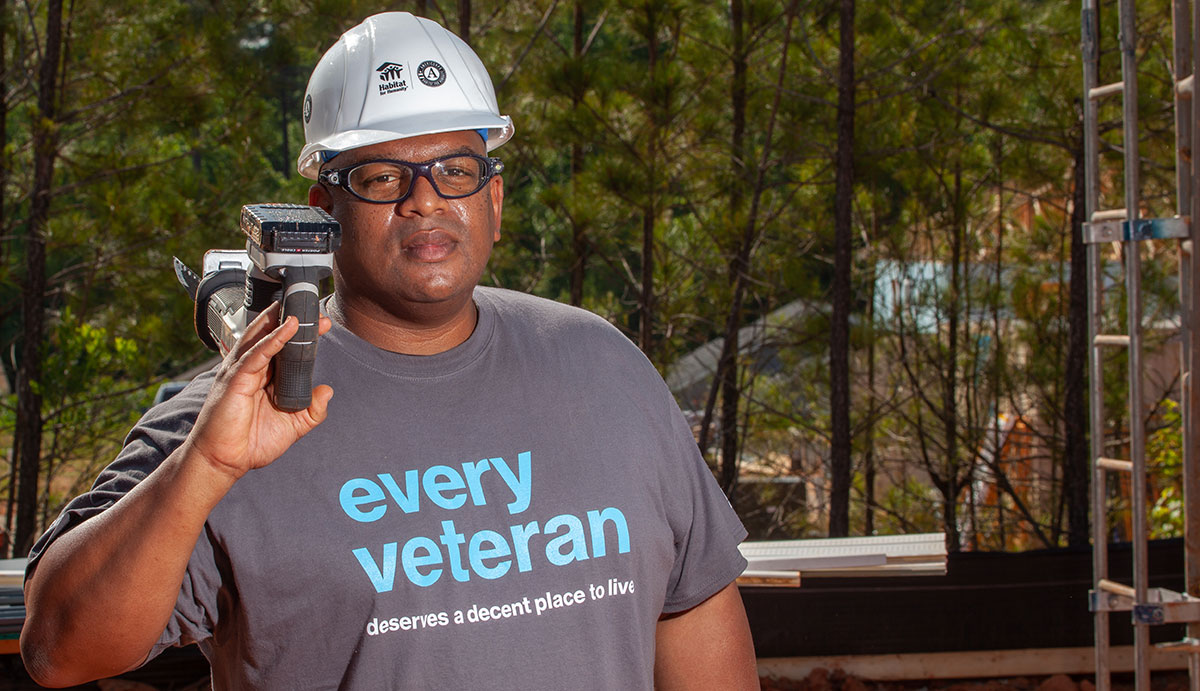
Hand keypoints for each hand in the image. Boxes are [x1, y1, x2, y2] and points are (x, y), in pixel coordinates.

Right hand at [186, 302, 333, 482]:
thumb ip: (312, 410)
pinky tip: (287, 329)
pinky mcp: (234, 380)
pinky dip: (272, 340)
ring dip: (281, 321)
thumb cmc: (251, 444)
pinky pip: (256, 354)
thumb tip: (327, 390)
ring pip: (261, 337)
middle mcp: (252, 369)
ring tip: (301, 308)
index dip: (302, 334)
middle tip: (314, 310)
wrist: (223, 462)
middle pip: (271, 335)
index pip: (284, 347)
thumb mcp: (293, 427)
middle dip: (293, 320)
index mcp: (265, 377)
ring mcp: (241, 372)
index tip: (322, 324)